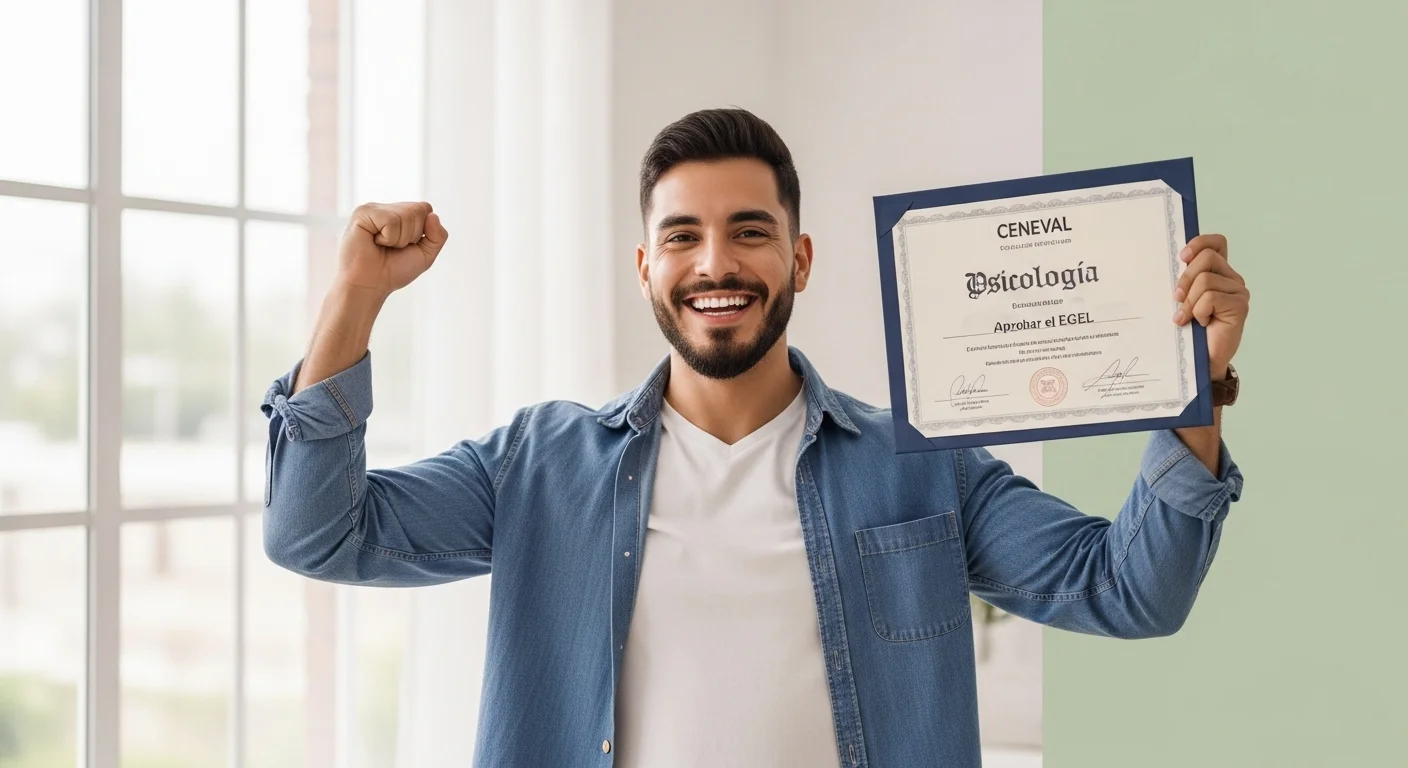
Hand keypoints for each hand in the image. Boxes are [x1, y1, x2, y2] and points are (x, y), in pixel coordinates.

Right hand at [336, 201, 448, 296]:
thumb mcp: (425, 255)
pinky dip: (388, 238)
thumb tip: (433, 215)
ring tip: (382, 245)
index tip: (407, 246)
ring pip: (406, 214)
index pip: (426, 208)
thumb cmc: (393, 270)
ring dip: (399, 239)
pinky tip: (374, 242)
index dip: (422, 231)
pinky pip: (390, 220)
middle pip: (419, 209)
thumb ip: (438, 236)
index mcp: (401, 214)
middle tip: (393, 247)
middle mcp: (388, 208)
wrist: (370, 285)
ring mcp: (374, 209)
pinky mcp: (362, 213)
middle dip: (412, 235)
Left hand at [1173, 234, 1248, 379]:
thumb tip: (1172, 264)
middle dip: (1185, 278)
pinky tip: (1200, 323)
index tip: (1182, 257)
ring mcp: (1238, 292)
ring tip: (1187, 317)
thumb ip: (1183, 282)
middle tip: (1177, 298)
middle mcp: (1232, 279)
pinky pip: (1210, 297)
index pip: (1217, 243)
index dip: (1200, 243)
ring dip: (1189, 301)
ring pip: (1205, 279)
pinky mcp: (1239, 306)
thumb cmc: (1189, 330)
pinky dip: (1198, 311)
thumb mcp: (1183, 300)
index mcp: (1218, 273)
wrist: (1201, 360)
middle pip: (1207, 257)